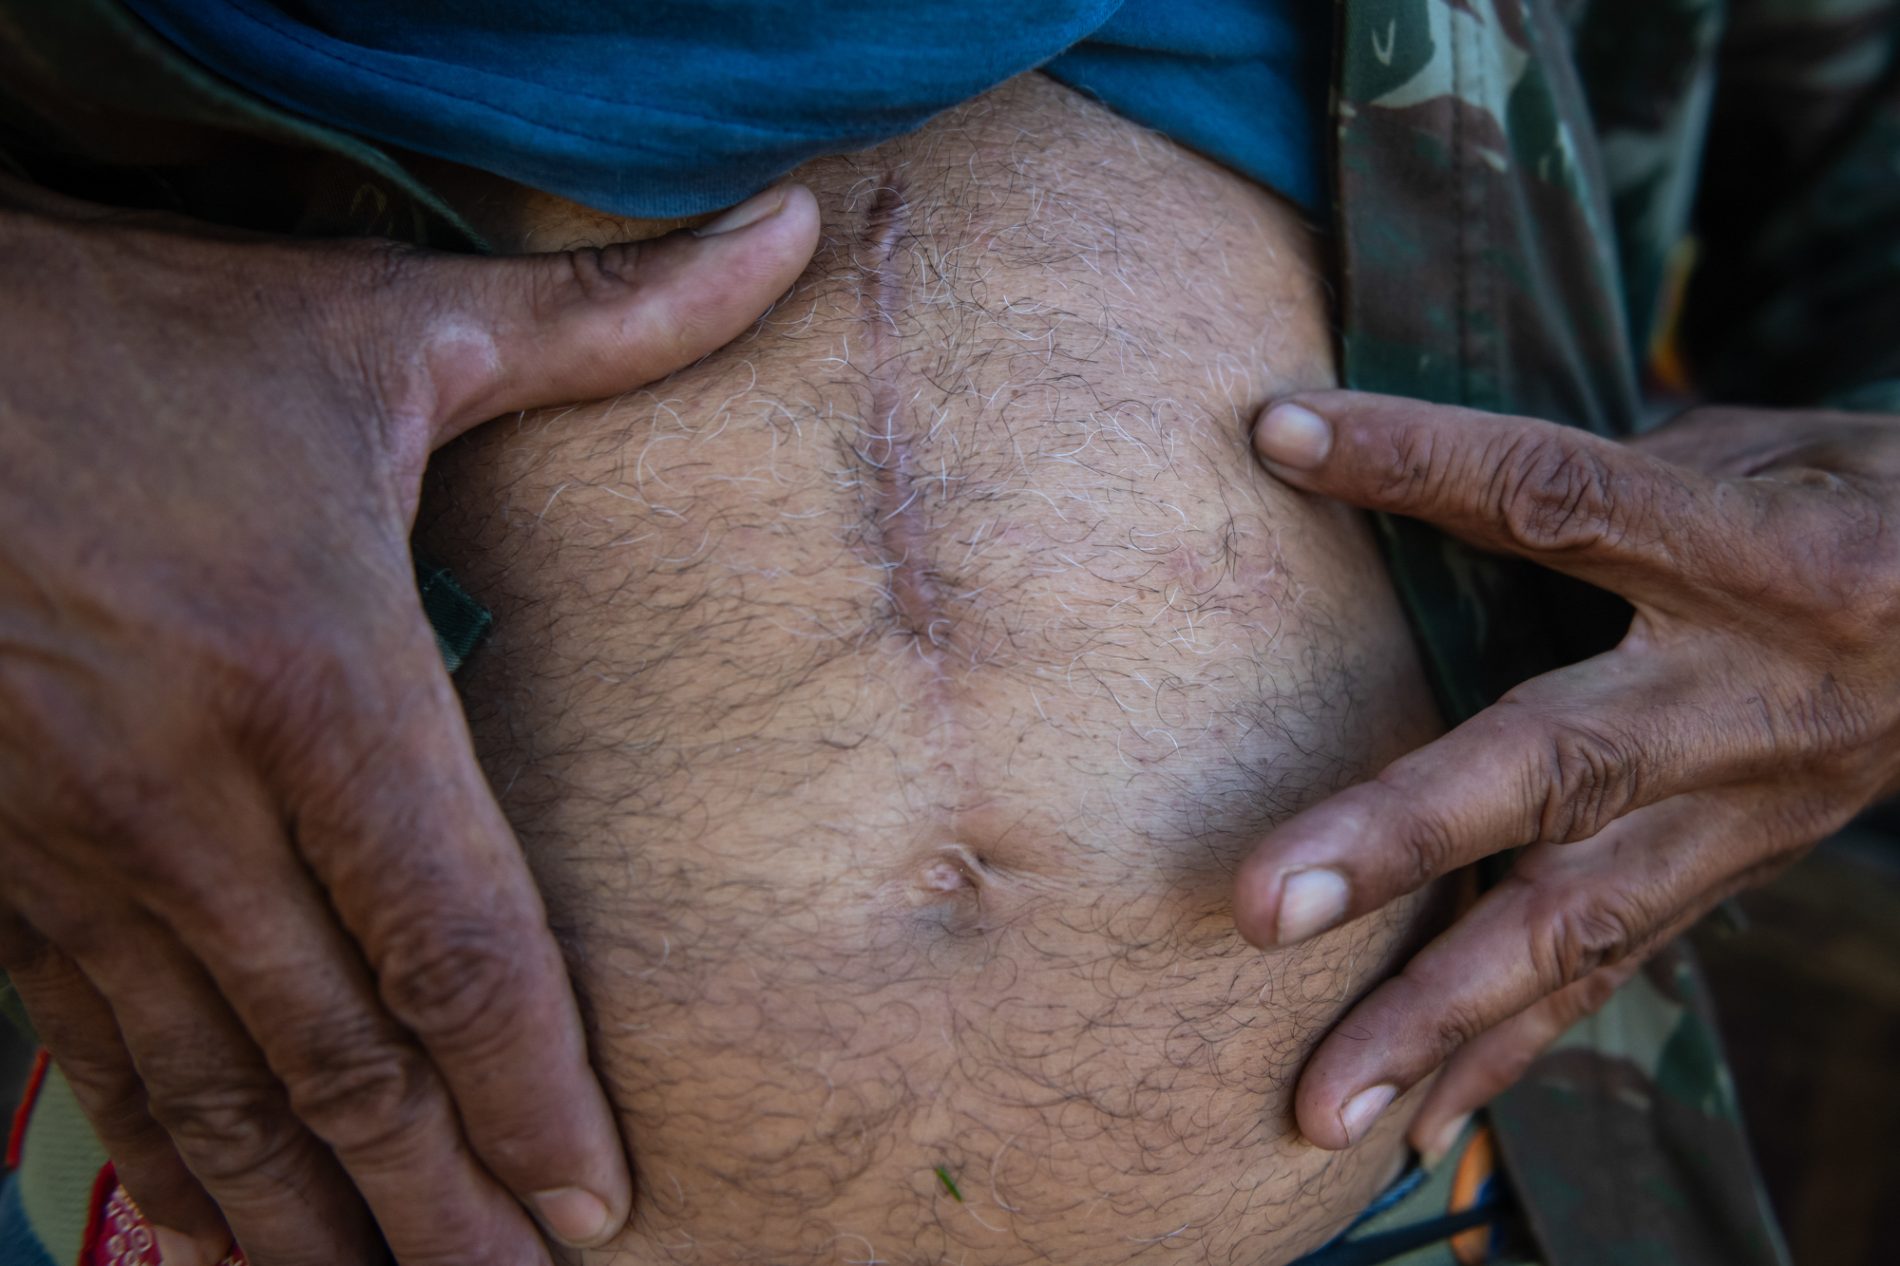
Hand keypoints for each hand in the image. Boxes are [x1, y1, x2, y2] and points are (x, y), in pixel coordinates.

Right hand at [0, 179, 817, 1264]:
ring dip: (296, 1216)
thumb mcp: (382, 326)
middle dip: (433, 1203)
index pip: (453, 935)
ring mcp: (66, 845)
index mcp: (314, 671)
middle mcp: (186, 791)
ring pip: (202, 1083)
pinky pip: (77, 1046)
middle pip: (337, 1055)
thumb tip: (791, 236)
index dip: (530, 1087)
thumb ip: (606, 318)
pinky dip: (152, 1152)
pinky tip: (203, 1223)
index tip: (595, 1200)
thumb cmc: (138, 340)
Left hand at [1234, 390, 1899, 1159]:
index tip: (1282, 437)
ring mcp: (1751, 814)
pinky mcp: (1736, 880)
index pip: (1568, 500)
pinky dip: (1508, 1052)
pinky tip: (1415, 1122)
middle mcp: (1754, 699)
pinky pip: (1612, 975)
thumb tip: (1404, 470)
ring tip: (1319, 1106)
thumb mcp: (1760, 452)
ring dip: (1438, 1017)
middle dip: (1405, 837)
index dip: (1424, 463)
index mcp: (1767, 558)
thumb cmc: (1858, 503)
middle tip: (1262, 906)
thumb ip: (1604, 481)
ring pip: (1582, 922)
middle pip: (1560, 766)